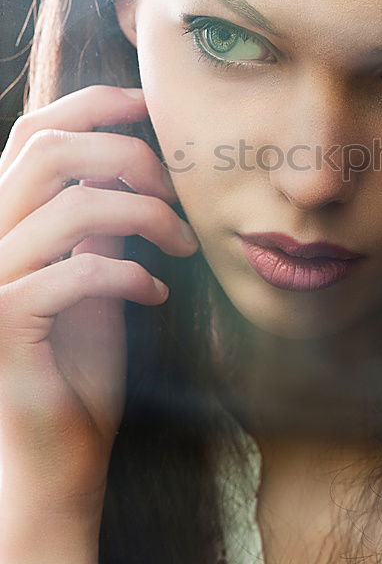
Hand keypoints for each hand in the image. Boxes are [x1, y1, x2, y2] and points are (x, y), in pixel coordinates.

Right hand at [0, 84, 198, 520]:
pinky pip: (78, 272)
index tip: (150, 108)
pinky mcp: (3, 324)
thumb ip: (97, 219)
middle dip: (127, 156)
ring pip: (70, 207)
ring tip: (183, 245)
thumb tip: (131, 160)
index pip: (33, 134)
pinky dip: (132, 275)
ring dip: (146, 217)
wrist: (59, 456)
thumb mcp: (92, 273)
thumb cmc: (77, 365)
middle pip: (49, 151)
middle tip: (175, 191)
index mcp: (4, 220)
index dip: (92, 106)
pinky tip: (157, 293)